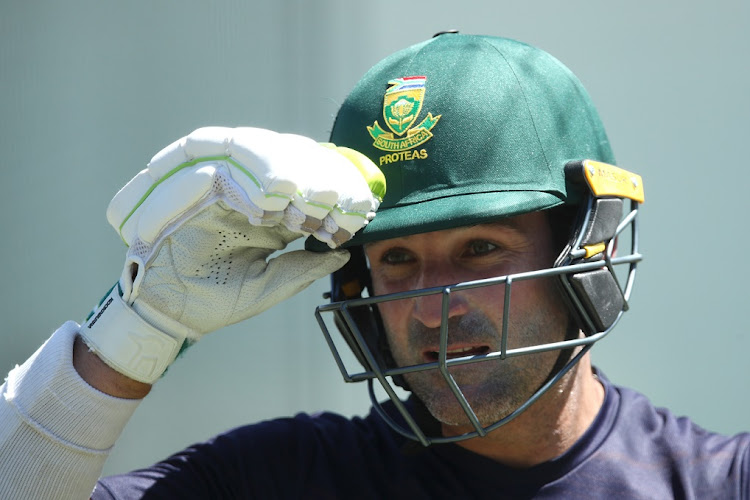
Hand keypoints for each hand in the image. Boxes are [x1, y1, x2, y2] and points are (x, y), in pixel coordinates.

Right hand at [80, 127, 383, 383]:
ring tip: (305, 198)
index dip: (330, 192)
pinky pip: (218, 174)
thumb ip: (302, 269)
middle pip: (284, 160)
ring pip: (254, 154)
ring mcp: (220, 190)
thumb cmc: (214, 302)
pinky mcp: (189, 194)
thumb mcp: (268, 287)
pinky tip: (267, 207)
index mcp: (267, 216)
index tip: (354, 210)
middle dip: (314, 174)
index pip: (304, 187)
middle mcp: (247, 195)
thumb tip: (342, 257)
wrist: (168, 316)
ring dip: (284, 172)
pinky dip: (246, 186)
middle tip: (334, 196)